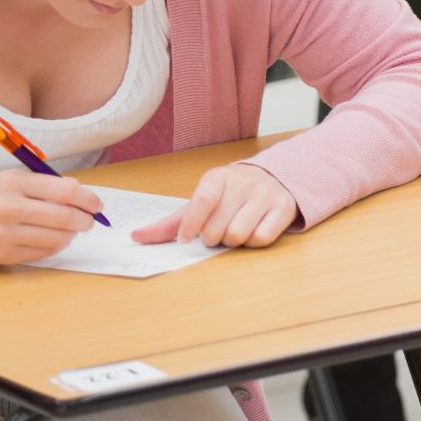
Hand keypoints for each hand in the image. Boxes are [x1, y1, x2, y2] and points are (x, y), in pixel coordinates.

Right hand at [0, 170, 104, 266]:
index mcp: (13, 183)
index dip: (88, 199)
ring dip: (72, 234)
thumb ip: (49, 184)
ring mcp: (4, 234)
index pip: (65, 192)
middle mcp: (7, 209)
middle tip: (90, 220)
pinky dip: (56, 245)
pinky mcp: (4, 255)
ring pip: (57, 238)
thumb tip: (81, 194)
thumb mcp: (16, 179)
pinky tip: (56, 238)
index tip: (97, 205)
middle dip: (85, 220)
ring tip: (72, 229)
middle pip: (64, 217)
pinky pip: (43, 252)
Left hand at [133, 163, 297, 248]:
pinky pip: (261, 238)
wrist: (275, 178)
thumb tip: (136, 237)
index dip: (191, 224)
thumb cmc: (230, 195)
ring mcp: (265, 195)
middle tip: (214, 232)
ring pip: (239, 235)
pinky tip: (251, 232)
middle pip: (217, 227)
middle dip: (211, 237)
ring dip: (232, 241)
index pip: (202, 201)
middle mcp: (244, 183)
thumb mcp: (201, 201)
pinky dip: (252, 242)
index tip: (185, 238)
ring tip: (232, 232)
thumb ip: (170, 222)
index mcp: (219, 177)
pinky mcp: (284, 208)